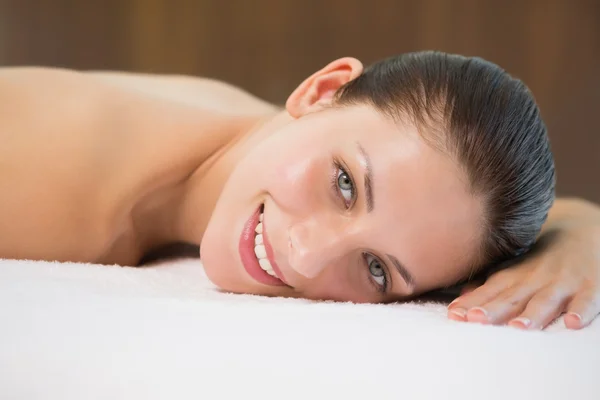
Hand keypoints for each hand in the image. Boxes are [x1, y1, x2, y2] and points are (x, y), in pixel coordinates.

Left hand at [447, 199, 599, 329]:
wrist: (580, 228)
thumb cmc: (539, 258)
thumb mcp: (511, 267)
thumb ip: (485, 285)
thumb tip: (458, 301)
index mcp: (513, 276)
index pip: (488, 292)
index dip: (471, 303)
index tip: (453, 315)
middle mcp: (534, 279)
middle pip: (512, 297)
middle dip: (493, 309)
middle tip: (474, 320)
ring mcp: (562, 282)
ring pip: (545, 301)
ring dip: (532, 315)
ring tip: (517, 328)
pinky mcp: (590, 286)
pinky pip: (586, 299)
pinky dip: (581, 310)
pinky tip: (572, 323)